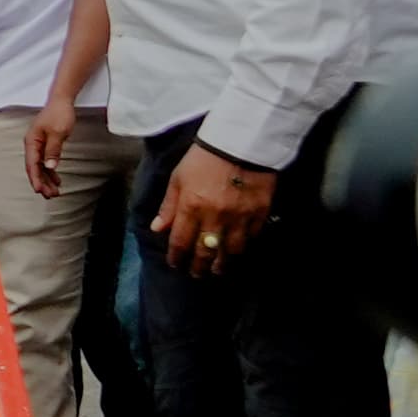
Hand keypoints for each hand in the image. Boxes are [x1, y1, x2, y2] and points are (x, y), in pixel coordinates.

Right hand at [23, 103, 77, 199]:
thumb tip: (50, 166)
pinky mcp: (46, 145)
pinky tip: (57, 180)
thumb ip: (53, 150)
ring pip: (41, 167)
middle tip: (50, 195)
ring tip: (55, 191)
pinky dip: (51, 171)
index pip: (32, 164)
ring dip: (47, 179)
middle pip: (35, 168)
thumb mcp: (58, 132)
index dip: (36, 178)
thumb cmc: (58, 113)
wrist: (62, 101)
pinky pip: (46, 162)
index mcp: (32, 141)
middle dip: (42, 183)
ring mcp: (39, 145)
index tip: (40, 190)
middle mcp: (33, 145)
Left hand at [150, 141, 275, 275]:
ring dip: (223, 263)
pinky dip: (244, 245)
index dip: (177, 257)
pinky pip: (251, 237)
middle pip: (206, 252)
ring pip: (231, 250)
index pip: (181, 242)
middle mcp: (215, 216)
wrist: (241, 142)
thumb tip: (158, 229)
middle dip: (199, 266)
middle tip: (197, 274)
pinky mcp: (260, 212)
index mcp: (191, 207)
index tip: (176, 264)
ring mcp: (239, 216)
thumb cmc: (203, 158)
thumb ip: (169, 206)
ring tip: (218, 268)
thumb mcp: (178, 178)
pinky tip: (238, 249)